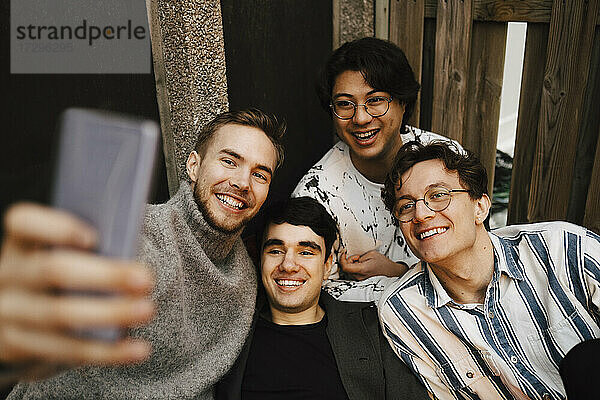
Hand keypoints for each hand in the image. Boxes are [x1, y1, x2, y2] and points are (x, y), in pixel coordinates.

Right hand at [0, 203, 154, 375]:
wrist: (12, 326)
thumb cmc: (54, 280)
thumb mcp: (57, 258)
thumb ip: (87, 253)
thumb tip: (131, 255)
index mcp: (22, 244)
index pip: (24, 223)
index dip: (56, 228)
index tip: (93, 237)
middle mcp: (9, 275)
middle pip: (53, 271)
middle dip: (105, 275)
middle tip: (146, 279)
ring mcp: (10, 313)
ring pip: (61, 316)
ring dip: (111, 313)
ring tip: (147, 310)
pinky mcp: (18, 348)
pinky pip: (69, 351)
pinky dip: (108, 351)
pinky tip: (137, 349)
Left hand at [339, 249, 407, 279]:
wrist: (390, 271)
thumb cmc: (383, 264)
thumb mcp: (371, 254)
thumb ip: (360, 256)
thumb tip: (353, 259)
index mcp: (362, 269)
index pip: (345, 267)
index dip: (342, 259)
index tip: (343, 253)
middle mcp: (360, 276)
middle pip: (346, 268)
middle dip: (349, 260)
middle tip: (357, 256)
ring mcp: (360, 279)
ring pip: (348, 270)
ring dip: (352, 263)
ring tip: (361, 260)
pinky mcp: (361, 279)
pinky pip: (352, 272)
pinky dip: (354, 267)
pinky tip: (361, 264)